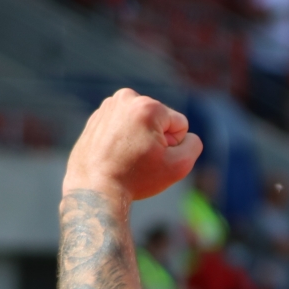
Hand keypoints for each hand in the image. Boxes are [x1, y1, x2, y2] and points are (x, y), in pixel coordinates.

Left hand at [63, 88, 201, 204]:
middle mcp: (126, 98)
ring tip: (126, 157)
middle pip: (160, 120)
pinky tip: (115, 154)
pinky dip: (124, 139)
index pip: (180, 125)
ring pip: (142, 123)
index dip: (173, 146)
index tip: (153, 158)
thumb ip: (194, 144)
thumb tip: (186, 136)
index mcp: (148, 106)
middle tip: (139, 159)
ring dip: (141, 138)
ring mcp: (108, 106)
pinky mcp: (96, 117)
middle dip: (156, 139)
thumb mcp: (179, 166)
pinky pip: (124, 126)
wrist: (94, 189)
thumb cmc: (136, 178)